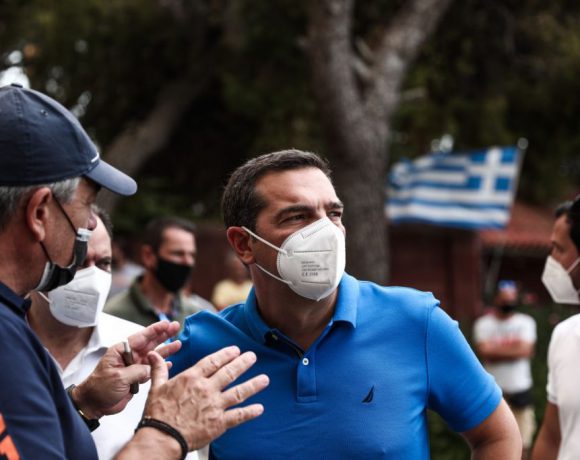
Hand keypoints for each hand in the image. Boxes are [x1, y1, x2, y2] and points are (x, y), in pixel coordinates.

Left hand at [73, 320, 181, 417]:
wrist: (93, 404)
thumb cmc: (99, 387)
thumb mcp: (119, 377)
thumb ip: (137, 371)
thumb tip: (152, 368)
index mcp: (122, 351)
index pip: (141, 337)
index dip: (155, 330)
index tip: (166, 324)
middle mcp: (130, 357)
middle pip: (150, 343)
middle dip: (164, 335)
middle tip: (176, 327)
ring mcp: (134, 367)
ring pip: (154, 356)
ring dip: (166, 350)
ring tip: (178, 344)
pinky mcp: (137, 378)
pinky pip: (152, 369)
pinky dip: (161, 366)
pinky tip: (170, 363)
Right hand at [145, 345, 268, 450]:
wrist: (162, 438)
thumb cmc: (158, 414)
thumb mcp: (156, 388)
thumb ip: (159, 370)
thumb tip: (154, 355)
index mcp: (192, 378)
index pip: (213, 361)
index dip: (226, 355)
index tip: (235, 350)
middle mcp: (206, 389)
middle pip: (229, 373)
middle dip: (243, 363)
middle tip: (252, 357)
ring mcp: (214, 406)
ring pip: (238, 392)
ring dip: (253, 385)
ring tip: (265, 379)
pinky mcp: (218, 423)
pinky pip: (238, 416)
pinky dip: (250, 412)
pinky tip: (260, 408)